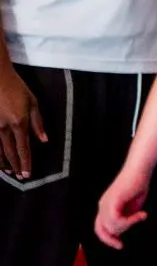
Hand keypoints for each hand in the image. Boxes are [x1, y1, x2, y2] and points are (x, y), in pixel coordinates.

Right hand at [0, 64, 46, 178]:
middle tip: (20, 177)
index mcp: (19, 123)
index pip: (24, 148)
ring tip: (8, 172)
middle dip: (15, 165)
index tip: (27, 173)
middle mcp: (4, 128)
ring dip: (3, 162)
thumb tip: (44, 140)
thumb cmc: (17, 88)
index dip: (26, 162)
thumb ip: (38, 123)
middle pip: (10, 152)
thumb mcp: (33, 102)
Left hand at [95, 169, 151, 249]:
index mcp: (105, 208)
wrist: (138, 171)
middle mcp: (102, 206)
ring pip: (112, 226)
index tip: (119, 245)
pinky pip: (118, 219)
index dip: (107, 239)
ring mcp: (106, 203)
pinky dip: (131, 220)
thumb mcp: (130, 208)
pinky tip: (141, 215)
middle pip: (104, 230)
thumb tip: (121, 231)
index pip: (99, 228)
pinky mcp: (113, 201)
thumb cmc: (137, 186)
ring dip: (128, 225)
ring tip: (140, 217)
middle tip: (130, 232)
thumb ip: (125, 219)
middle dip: (117, 235)